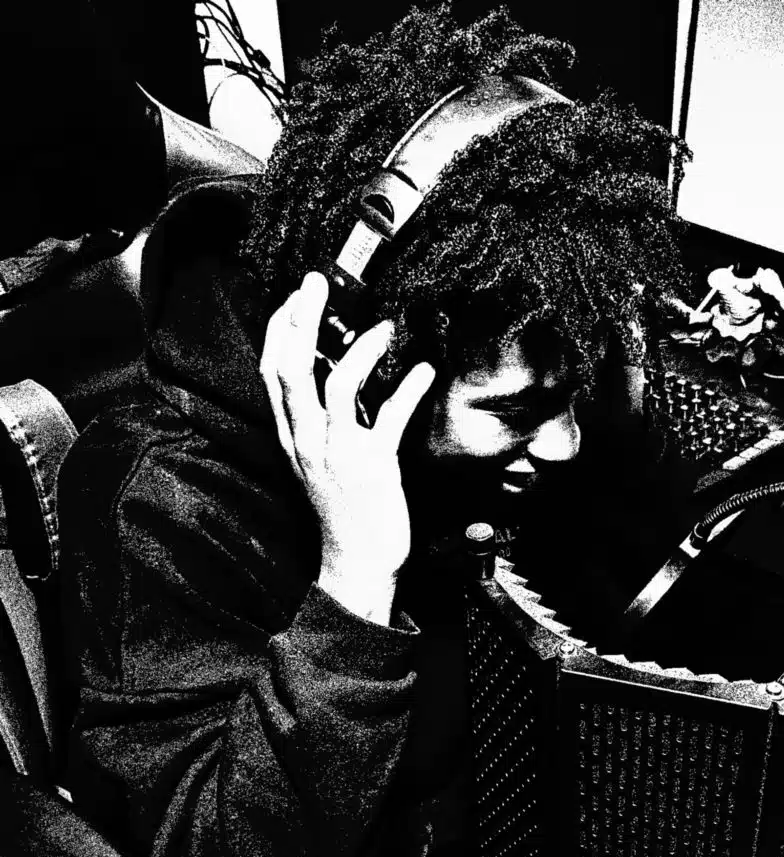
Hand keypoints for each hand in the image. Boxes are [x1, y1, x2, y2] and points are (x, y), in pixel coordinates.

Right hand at [261, 272, 435, 624]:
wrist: (356, 561)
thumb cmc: (342, 504)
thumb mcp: (319, 456)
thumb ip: (322, 414)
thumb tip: (333, 364)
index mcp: (292, 435)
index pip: (272, 372)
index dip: (280, 330)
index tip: (297, 295)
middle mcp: (308, 440)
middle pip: (292, 370)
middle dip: (301, 322)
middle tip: (316, 283)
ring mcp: (338, 454)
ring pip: (336, 388)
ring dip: (361, 350)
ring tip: (384, 326)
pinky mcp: (374, 468)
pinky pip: (389, 419)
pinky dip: (409, 389)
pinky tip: (425, 369)